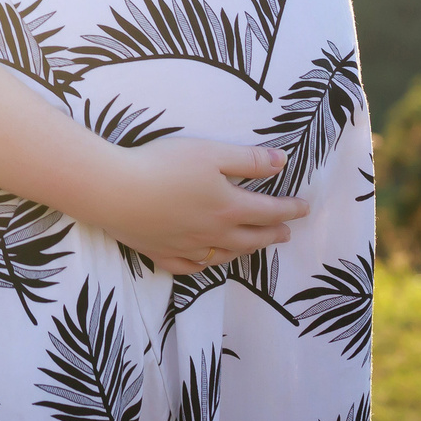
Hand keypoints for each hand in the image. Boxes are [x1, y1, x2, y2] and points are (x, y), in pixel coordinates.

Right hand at [78, 137, 307, 274]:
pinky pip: (189, 267)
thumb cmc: (163, 165)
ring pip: (223, 255)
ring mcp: (187, 247)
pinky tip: (204, 262)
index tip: (305, 208)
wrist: (115, 191)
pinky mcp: (161, 253)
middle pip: (251, 238)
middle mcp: (213, 233)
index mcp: (229, 207)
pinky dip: (203, 265)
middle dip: (272, 234)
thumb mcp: (211, 153)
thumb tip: (282, 163)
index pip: (269, 211)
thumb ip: (249, 160)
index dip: (290, 209)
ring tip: (252, 246)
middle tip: (286, 233)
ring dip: (243, 251)